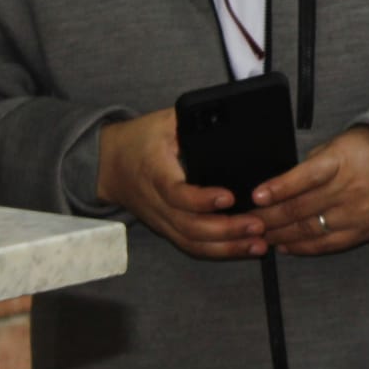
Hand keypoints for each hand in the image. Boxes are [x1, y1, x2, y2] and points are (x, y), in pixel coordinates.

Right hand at [96, 107, 262, 257]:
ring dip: (227, 247)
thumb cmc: (141, 139)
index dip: (202, 200)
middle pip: (189, 226)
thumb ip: (193, 120)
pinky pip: (191, 247)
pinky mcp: (166, 229)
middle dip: (226, 230)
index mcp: (155, 171)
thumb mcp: (165, 121)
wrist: (109, 164)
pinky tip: (243, 248)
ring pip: (192, 243)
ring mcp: (161, 220)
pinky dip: (218, 252)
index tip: (230, 197)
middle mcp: (156, 202)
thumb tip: (228, 116)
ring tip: (259, 243)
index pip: (176, 193)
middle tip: (258, 224)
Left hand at [250, 124, 368, 255]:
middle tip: (247, 220)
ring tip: (260, 235)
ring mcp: (358, 214)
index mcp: (343, 161)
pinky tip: (285, 244)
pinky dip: (302, 247)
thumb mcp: (337, 145)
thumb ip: (309, 166)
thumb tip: (275, 189)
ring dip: (280, 234)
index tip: (256, 196)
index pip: (306, 177)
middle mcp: (352, 189)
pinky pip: (326, 244)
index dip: (279, 188)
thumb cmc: (363, 153)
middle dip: (269, 216)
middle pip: (302, 208)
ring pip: (309, 229)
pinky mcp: (362, 233)